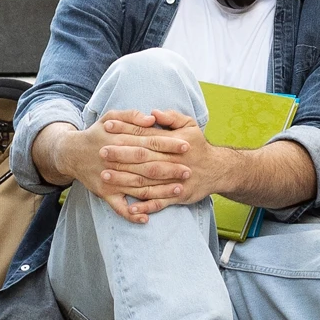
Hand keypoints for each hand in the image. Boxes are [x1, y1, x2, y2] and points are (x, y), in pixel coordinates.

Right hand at [50, 112, 174, 222]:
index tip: (186, 146)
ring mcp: (110, 179)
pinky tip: (145, 218)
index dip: (168, 144)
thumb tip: (151, 119)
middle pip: (146, 165)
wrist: (70, 153)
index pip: (149, 142)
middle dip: (170, 169)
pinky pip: (118, 207)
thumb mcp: (111, 117)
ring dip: (159, 190)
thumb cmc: (97, 133)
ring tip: (179, 189)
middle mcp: (115, 161)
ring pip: (138, 187)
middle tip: (189, 170)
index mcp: (119, 140)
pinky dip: (131, 213)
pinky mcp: (104, 193)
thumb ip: (131, 115)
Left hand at [99, 110, 241, 219]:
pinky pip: (159, 202)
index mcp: (173, 143)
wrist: (218, 170)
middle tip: (100, 152)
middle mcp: (172, 161)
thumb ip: (171, 117)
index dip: (126, 130)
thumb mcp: (190, 125)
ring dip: (125, 179)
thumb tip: (152, 113)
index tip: (107, 127)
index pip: (145, 135)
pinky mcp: (178, 196)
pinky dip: (144, 206)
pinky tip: (129, 206)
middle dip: (121, 155)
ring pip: (147, 181)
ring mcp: (174, 180)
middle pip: (143, 158)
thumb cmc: (199, 146)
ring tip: (105, 176)